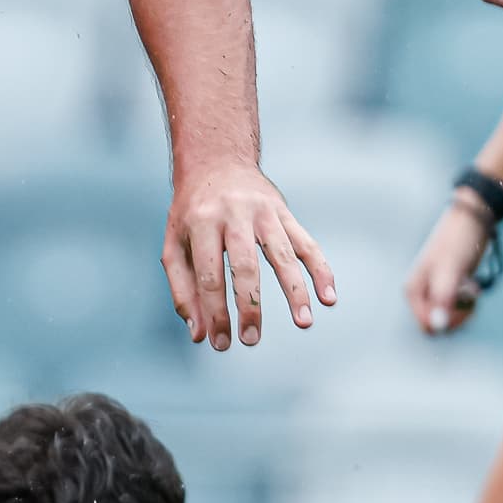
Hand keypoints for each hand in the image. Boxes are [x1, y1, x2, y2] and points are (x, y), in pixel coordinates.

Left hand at [163, 159, 335, 349]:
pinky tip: (329, 297)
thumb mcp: (173, 243)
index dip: (215, 313)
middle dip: (249, 307)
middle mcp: (234, 215)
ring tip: (303, 322)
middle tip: (251, 339)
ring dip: (295, 291)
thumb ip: (183, 290)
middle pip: (246, 266)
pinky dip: (320, 270)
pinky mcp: (284, 213)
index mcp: (201, 222)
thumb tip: (200, 334)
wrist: (216, 159)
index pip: (210, 276)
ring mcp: (263, 212)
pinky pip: (306, 243)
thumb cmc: (191, 211)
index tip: (219, 343)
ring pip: (283, 255)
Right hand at [407, 195, 497, 334]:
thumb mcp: (451, 270)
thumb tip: (438, 326)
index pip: (427, 326)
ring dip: (465, 306)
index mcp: (412, 290)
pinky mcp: (448, 291)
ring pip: (450, 318)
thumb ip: (443, 298)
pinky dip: (468, 301)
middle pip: (440, 324)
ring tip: (469, 284)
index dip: (449, 320)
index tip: (462, 302)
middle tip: (467, 290)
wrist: (472, 221)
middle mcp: (420, 294)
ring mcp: (434, 293)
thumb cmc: (458, 241)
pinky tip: (470, 284)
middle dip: (458, 312)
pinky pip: (457, 310)